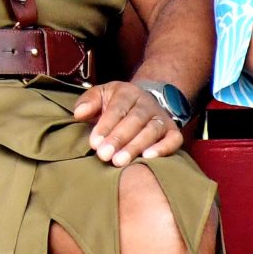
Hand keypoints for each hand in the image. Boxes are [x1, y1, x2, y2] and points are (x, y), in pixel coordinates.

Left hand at [71, 80, 187, 166]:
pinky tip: (148, 158)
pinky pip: (173, 140)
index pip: (117, 109)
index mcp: (127, 92)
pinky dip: (163, 148)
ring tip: (120, 161)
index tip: (94, 143)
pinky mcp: (174, 131)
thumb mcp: (100, 95)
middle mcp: (147, 103)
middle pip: (134, 120)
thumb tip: (78, 113)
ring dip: (136, 147)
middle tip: (104, 155)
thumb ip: (88, 102)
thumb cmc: (116, 103)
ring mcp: (162, 117)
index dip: (105, 126)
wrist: (144, 101)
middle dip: (118, 139)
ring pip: (152, 131)